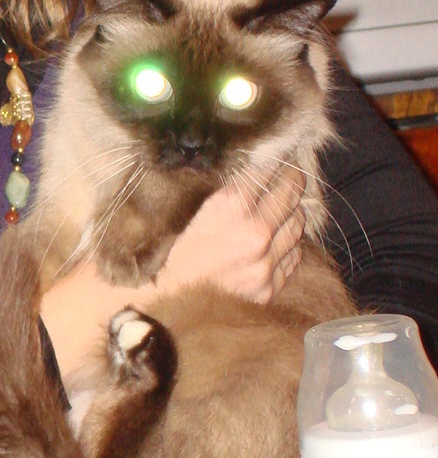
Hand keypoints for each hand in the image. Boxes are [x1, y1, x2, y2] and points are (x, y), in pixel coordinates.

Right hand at [152, 163, 305, 303]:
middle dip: (291, 178)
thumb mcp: (188, 209)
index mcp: (231, 208)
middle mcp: (255, 234)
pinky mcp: (268, 289)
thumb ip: (221, 189)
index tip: (277, 154)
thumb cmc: (166, 253)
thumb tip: (247, 167)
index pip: (268, 170)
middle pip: (290, 194)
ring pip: (297, 224)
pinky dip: (288, 244)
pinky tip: (279, 238)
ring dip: (292, 211)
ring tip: (286, 205)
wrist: (159, 304)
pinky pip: (293, 257)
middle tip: (290, 172)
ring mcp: (265, 264)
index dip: (274, 158)